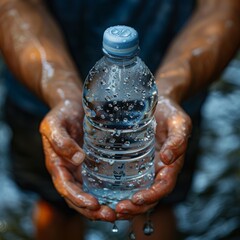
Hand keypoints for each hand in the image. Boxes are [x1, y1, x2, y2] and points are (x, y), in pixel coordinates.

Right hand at [40, 99, 115, 220]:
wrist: (71, 106)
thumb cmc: (61, 114)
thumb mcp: (54, 124)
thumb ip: (61, 141)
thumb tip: (77, 160)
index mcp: (57, 164)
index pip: (65, 188)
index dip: (78, 199)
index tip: (94, 205)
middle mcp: (69, 170)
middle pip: (78, 197)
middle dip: (92, 210)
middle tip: (111, 215)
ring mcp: (80, 168)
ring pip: (89, 193)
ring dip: (101, 205)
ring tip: (118, 211)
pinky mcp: (92, 163)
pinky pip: (98, 181)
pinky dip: (107, 191)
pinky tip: (121, 194)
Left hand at [115, 96, 191, 218]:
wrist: (157, 103)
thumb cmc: (169, 112)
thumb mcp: (178, 123)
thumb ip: (178, 139)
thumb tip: (167, 159)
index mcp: (171, 164)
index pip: (163, 186)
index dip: (151, 196)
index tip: (135, 200)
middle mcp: (158, 169)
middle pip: (149, 195)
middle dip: (136, 206)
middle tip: (118, 209)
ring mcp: (146, 166)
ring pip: (138, 191)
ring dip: (127, 203)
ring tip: (110, 207)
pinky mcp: (134, 160)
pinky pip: (128, 179)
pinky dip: (119, 189)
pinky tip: (105, 191)